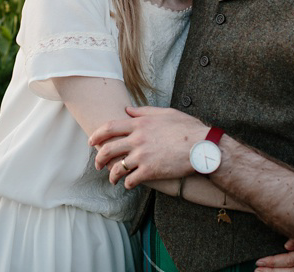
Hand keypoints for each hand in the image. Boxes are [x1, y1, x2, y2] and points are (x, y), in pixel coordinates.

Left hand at [89, 106, 207, 187]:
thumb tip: (127, 110)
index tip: (91, 142)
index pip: (109, 127)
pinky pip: (131, 180)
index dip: (97, 135)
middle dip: (99, 158)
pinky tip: (129, 184)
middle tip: (97, 164)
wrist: (202, 146)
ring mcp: (142, 156)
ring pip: (117, 168)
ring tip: (112, 179)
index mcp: (140, 123)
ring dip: (111, 175)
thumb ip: (143, 111)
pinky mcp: (150, 171)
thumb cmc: (187, 128)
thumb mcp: (165, 113)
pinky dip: (127, 184)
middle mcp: (137, 139)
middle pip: (108, 149)